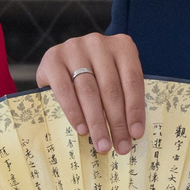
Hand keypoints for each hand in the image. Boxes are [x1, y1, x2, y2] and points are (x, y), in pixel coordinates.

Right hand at [35, 32, 145, 154]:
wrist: (63, 58)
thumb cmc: (96, 74)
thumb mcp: (115, 77)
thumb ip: (123, 95)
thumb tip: (132, 133)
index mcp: (122, 46)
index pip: (132, 80)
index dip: (135, 109)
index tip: (136, 134)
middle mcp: (98, 43)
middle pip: (111, 88)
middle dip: (117, 122)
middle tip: (120, 146)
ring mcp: (74, 48)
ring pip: (89, 91)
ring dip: (97, 122)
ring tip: (102, 144)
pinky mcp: (52, 58)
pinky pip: (65, 90)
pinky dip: (74, 112)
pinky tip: (81, 129)